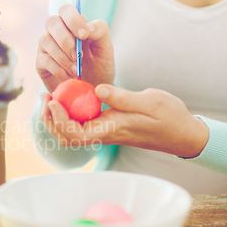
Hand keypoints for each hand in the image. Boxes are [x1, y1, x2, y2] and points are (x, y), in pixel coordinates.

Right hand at [36, 4, 114, 91]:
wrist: (91, 89)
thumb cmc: (99, 67)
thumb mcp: (106, 48)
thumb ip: (100, 32)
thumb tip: (86, 28)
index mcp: (73, 25)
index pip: (66, 10)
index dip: (73, 20)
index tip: (84, 36)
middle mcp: (57, 33)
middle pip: (51, 22)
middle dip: (65, 39)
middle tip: (78, 55)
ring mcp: (47, 48)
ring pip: (46, 41)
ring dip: (63, 57)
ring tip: (76, 71)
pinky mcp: (41, 64)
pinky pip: (44, 60)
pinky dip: (58, 69)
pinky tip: (69, 77)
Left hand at [40, 85, 208, 157]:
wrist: (181, 132)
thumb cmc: (168, 117)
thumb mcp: (149, 102)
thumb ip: (122, 97)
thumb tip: (96, 89)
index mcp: (109, 131)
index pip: (74, 133)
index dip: (59, 119)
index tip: (53, 99)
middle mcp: (102, 134)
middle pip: (65, 137)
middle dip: (50, 119)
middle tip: (46, 96)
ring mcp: (102, 132)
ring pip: (69, 133)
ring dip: (55, 118)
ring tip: (50, 97)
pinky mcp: (104, 126)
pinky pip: (78, 125)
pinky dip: (66, 114)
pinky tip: (66, 98)